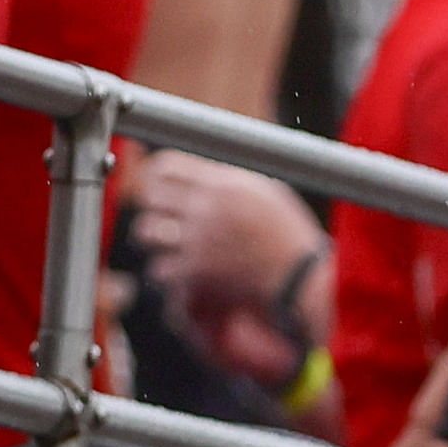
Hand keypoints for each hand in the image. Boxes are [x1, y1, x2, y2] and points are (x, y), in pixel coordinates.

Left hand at [124, 149, 328, 387]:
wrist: (301, 280)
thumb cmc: (289, 236)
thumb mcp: (265, 193)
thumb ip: (228, 181)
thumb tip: (199, 174)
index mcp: (222, 183)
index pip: (165, 166)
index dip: (156, 176)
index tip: (158, 186)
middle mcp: (206, 208)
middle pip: (150, 196)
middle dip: (155, 207)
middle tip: (164, 218)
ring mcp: (198, 241)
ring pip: (146, 232)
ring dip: (155, 239)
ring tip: (169, 245)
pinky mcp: (196, 274)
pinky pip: (158, 268)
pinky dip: (167, 271)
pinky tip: (182, 271)